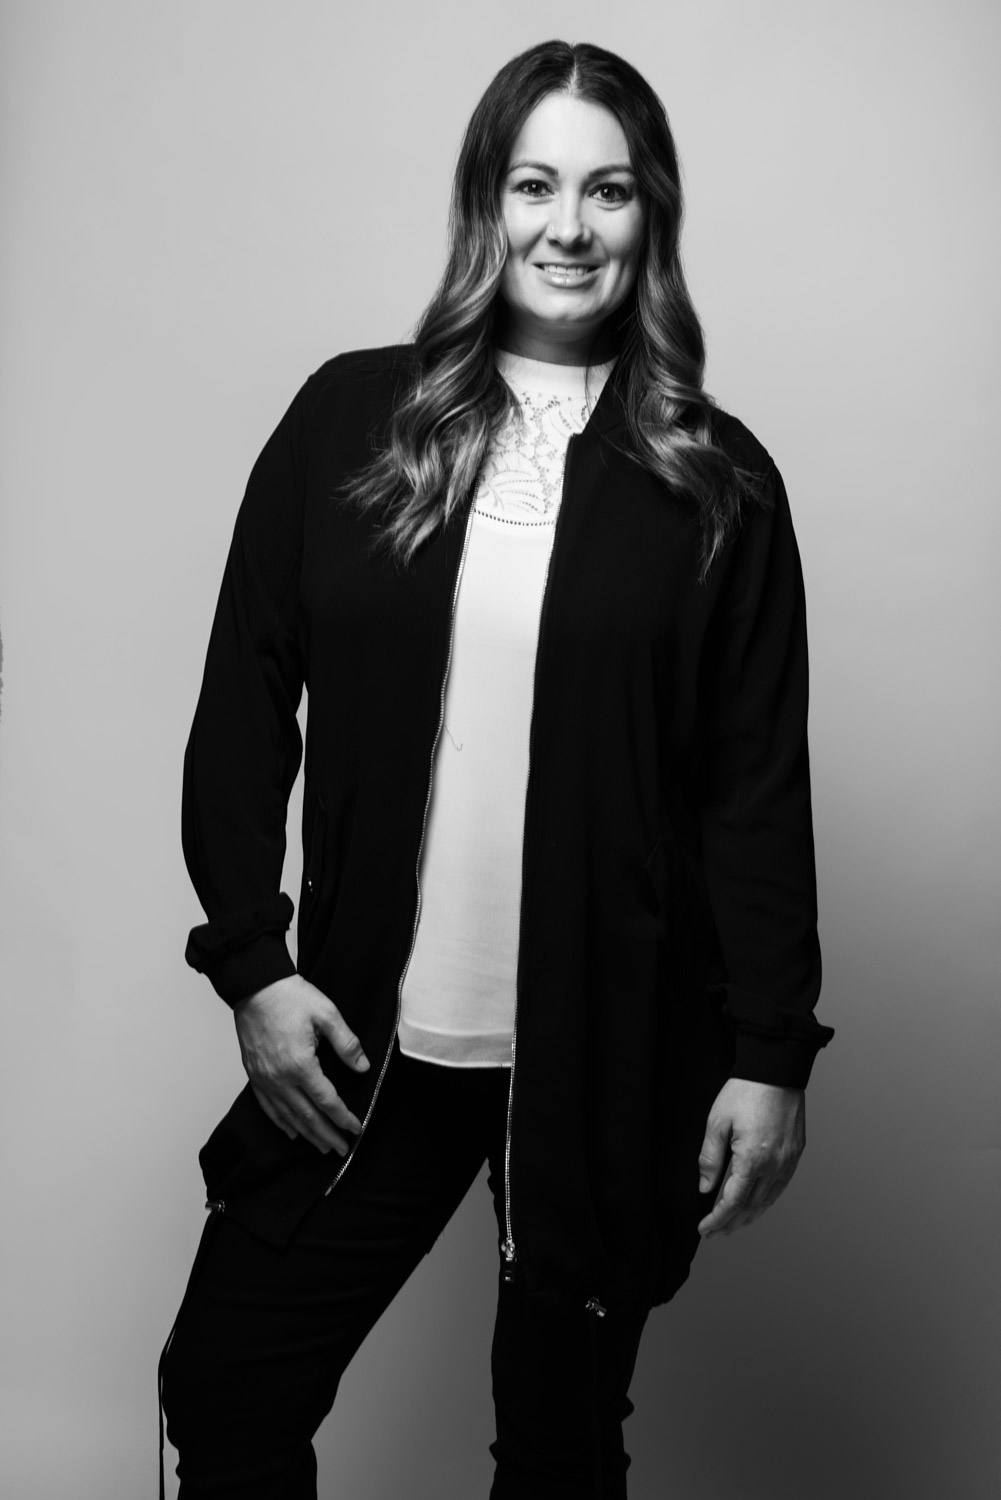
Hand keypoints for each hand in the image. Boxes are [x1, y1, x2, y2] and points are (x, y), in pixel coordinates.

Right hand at [232, 974, 370, 1154]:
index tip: (356, 1128)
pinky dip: (282, 1123)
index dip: (343, 1118)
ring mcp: (264, 1079)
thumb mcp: (327, 1014)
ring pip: (288, 1117)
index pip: (327, 1101)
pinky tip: (292, 1132)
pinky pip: (268, 1107)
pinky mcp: (254, 1074)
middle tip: (342, 1150)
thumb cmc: (289, 996)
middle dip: (327, 1136)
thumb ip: (346, 1043)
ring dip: (307, 1135)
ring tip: (322, 1148)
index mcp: (300, 1064)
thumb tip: (363, 1067)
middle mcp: (280, 1078)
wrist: (254, 986)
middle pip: (307, 1116)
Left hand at [696, 1077, 804, 1239]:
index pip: (732, 1202)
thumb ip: (710, 1158)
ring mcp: (789, 1161)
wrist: (776, 1071)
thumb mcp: (717, 1122)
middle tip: (713, 1234)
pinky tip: (755, 1204)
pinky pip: (780, 1187)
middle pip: (751, 1208)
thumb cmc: (745, 1092)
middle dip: (731, 1224)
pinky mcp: (796, 1154)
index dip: (717, 1220)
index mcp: (753, 1160)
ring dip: (749, 1217)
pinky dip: (765, 1201)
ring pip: (768, 1201)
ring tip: (732, 1225)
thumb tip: (705, 1188)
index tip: (703, 1229)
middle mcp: (775, 1166)